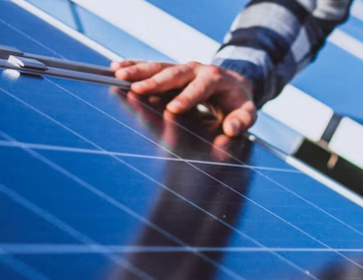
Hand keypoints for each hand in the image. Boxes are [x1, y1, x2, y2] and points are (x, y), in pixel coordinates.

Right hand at [112, 60, 256, 137]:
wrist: (233, 85)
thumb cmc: (237, 103)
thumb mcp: (246, 113)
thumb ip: (241, 122)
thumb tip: (231, 130)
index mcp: (215, 79)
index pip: (200, 88)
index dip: (186, 98)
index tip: (172, 110)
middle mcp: (196, 69)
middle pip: (174, 74)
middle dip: (155, 82)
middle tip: (137, 89)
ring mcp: (181, 68)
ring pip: (158, 67)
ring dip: (138, 70)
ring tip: (118, 75)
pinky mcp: (170, 70)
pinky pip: (150, 67)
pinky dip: (133, 66)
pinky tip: (116, 68)